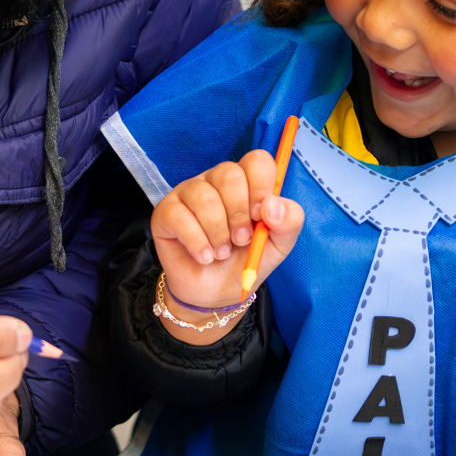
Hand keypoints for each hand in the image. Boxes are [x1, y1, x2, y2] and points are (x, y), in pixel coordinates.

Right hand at [152, 149, 303, 342]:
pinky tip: (204, 256)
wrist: (215, 294)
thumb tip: (273, 205)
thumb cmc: (244, 262)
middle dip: (239, 214)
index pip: (257, 161)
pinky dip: (197, 242)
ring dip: (218, 233)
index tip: (261, 217)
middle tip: (241, 240)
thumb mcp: (278, 246)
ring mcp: (189, 192)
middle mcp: (216, 181)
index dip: (261, 187)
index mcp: (247, 183)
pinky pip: (180, 216)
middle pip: (229, 174)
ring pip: (204, 196)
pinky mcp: (166, 211)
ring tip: (221, 252)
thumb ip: (289, 222)